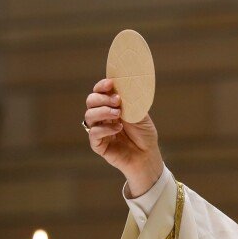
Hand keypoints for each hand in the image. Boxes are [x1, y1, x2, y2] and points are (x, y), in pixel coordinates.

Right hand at [85, 78, 162, 195]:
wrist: (148, 155)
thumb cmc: (144, 134)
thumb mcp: (140, 113)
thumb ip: (131, 100)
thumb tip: (125, 85)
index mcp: (111, 106)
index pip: (99, 92)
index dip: (102, 86)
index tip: (111, 84)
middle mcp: (102, 116)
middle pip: (91, 101)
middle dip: (102, 98)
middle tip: (118, 101)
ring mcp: (99, 130)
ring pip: (89, 116)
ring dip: (103, 111)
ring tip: (119, 114)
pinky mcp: (98, 144)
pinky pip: (93, 133)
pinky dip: (104, 129)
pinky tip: (118, 128)